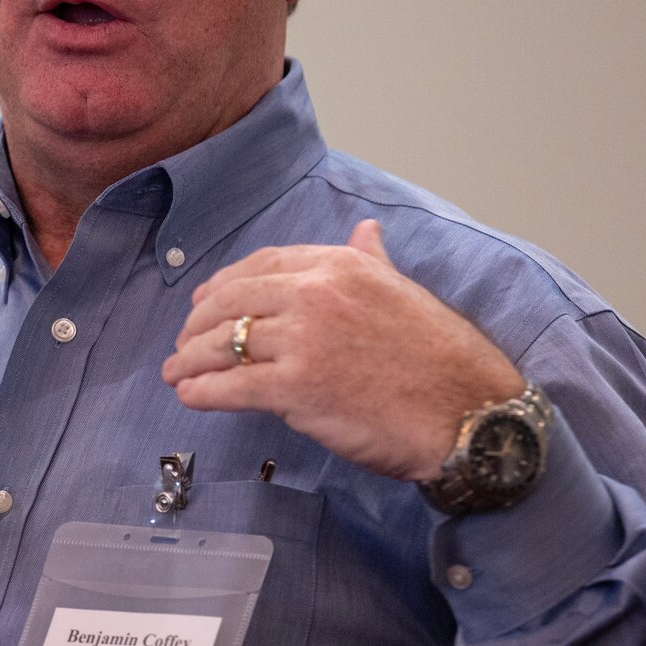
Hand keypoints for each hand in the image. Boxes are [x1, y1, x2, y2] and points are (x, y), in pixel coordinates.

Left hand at [160, 220, 523, 481]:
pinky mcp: (297, 387)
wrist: (470, 413)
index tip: (204, 302)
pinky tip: (190, 396)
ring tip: (175, 372)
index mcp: (340, 265)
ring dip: (190, 359)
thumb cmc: (441, 360)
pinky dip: (202, 391)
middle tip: (183, 341)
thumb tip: (364, 232)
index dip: (224, 284)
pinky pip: (232, 386)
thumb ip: (372, 261)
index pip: (262, 265)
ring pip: (225, 343)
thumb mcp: (403, 292)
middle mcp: (316, 294)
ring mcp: (304, 339)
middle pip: (232, 301)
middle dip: (198, 323)